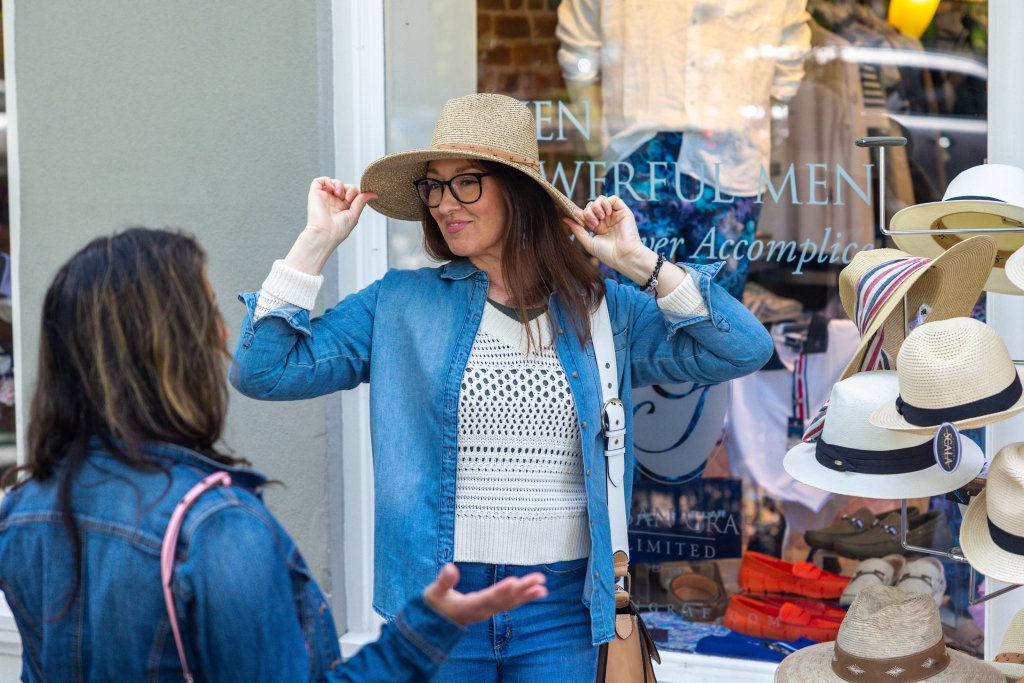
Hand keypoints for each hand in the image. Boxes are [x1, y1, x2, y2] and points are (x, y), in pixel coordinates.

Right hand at [305, 177, 376, 245]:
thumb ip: (361, 201)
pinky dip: (327, 180)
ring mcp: (325, 197)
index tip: (356, 199)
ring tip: (338, 194)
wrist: (324, 234)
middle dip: (350, 189)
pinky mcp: (315, 194)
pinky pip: (320, 181)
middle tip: (348, 198)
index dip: (356, 192)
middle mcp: (334, 202)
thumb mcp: (354, 215)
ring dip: (339, 184)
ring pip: (334, 182)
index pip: (353, 193)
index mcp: (344, 208)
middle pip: (345, 186)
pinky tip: (331, 188)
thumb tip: (373, 194)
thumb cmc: (338, 230)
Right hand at [422, 563, 546, 626]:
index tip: (514, 582)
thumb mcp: (434, 593)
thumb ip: (443, 582)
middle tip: (539, 579)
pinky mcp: (491, 609)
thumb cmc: (435, 605)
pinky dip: (524, 598)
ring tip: (543, 587)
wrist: (436, 624)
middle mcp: (482, 610)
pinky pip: (511, 604)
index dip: (500, 591)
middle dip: (522, 590)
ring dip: (527, 594)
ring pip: (510, 603)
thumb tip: (450, 567)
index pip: (487, 598)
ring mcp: (488, 611)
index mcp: (469, 606)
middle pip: (505, 600)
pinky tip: (538, 592)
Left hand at [564, 195, 647, 274]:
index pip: (586, 213)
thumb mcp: (588, 242)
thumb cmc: (608, 253)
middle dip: (588, 212)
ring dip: (596, 207)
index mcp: (599, 227)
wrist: (624, 256)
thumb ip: (577, 230)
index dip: (579, 213)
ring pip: (601, 199)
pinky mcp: (623, 211)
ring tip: (600, 219)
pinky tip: (606, 213)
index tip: (573, 215)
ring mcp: (615, 215)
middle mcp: (607, 220)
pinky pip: (613, 198)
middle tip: (593, 223)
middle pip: (591, 205)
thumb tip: (565, 219)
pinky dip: (606, 203)